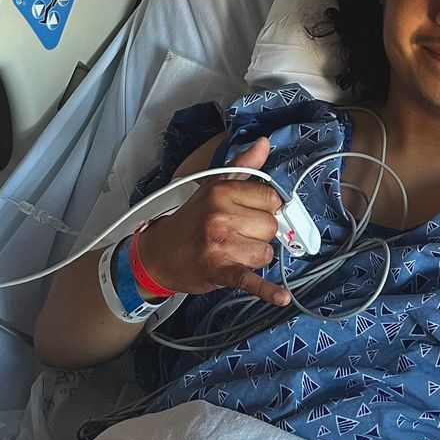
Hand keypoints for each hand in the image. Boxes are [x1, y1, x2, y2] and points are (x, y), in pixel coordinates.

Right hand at [136, 137, 291, 305]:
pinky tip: (281, 297)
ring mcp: (220, 245)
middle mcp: (221, 216)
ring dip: (253, 256)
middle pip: (271, 227)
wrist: (158, 254)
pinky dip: (267, 290)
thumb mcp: (213, 186)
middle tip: (236, 233)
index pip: (271, 198)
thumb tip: (264, 143)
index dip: (265, 208)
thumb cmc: (190, 220)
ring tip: (232, 251)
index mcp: (222, 192)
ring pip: (265, 253)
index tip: (251, 213)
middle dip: (259, 233)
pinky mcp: (219, 271)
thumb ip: (243, 166)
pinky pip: (251, 280)